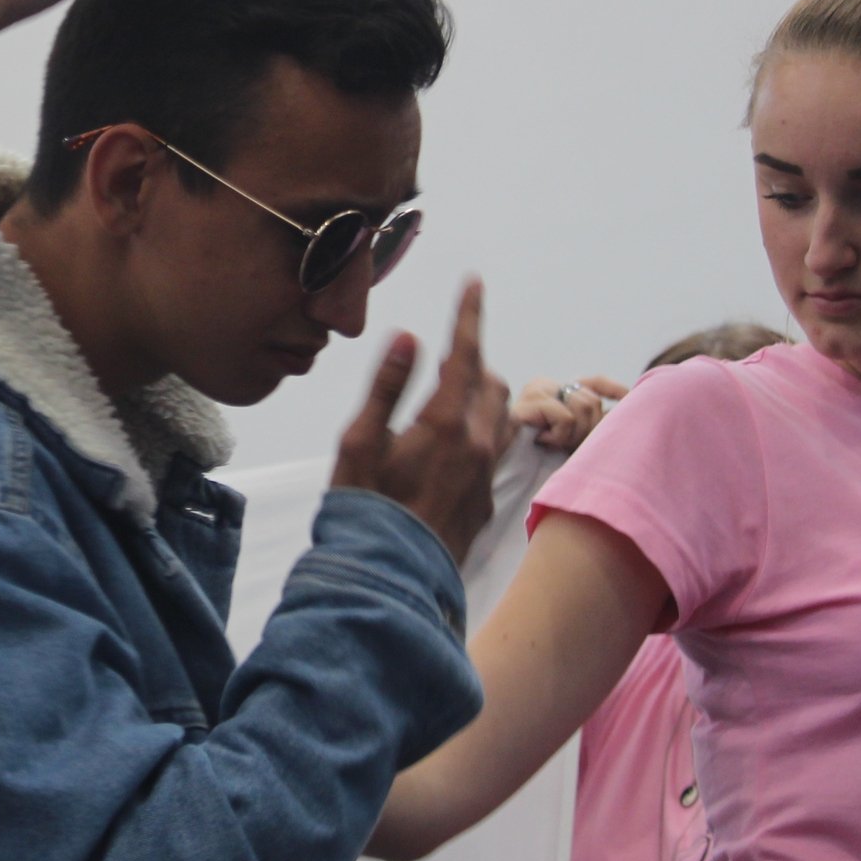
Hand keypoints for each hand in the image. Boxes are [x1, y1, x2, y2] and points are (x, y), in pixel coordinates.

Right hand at [331, 278, 512, 564]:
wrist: (387, 577)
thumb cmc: (363, 508)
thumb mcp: (360, 441)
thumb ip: (387, 387)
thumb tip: (407, 338)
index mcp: (445, 423)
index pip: (465, 354)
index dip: (469, 315)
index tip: (474, 283)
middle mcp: (477, 445)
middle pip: (491, 382)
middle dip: (471, 360)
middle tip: (443, 358)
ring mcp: (486, 475)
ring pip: (500, 417)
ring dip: (481, 396)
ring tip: (451, 396)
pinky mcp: (486, 501)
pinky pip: (494, 451)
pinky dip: (479, 431)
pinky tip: (452, 446)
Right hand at [510, 373, 627, 451]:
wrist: (509, 474)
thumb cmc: (540, 461)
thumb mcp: (573, 439)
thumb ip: (591, 422)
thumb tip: (622, 411)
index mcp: (556, 391)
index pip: (593, 382)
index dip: (613, 390)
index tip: (628, 397)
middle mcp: (546, 385)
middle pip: (592, 400)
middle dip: (589, 429)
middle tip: (568, 447)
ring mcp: (535, 391)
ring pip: (582, 406)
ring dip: (574, 435)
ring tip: (554, 445)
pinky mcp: (527, 403)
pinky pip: (565, 417)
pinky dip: (560, 436)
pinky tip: (542, 442)